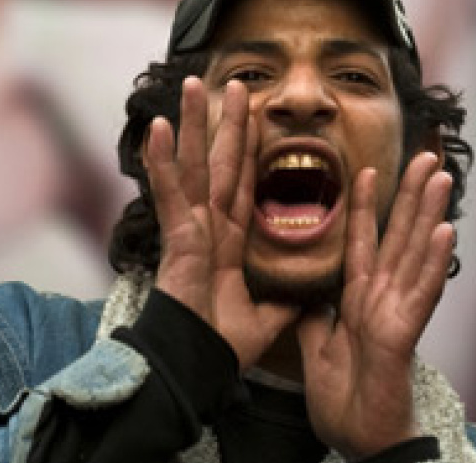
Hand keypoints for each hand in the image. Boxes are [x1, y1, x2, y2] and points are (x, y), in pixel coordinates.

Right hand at [144, 77, 297, 369]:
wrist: (197, 365)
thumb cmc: (222, 344)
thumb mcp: (269, 317)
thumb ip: (288, 299)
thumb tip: (315, 291)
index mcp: (232, 243)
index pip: (246, 186)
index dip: (252, 152)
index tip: (259, 119)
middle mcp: (210, 228)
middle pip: (221, 165)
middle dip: (227, 125)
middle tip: (236, 84)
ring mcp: (191, 230)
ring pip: (195, 168)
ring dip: (194, 126)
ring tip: (193, 86)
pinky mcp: (177, 239)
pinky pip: (170, 194)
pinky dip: (163, 162)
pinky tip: (161, 129)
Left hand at [297, 152, 453, 459]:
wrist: (359, 446)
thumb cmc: (344, 402)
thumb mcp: (314, 351)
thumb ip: (310, 317)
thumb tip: (298, 289)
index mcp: (355, 302)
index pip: (358, 244)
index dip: (361, 208)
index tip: (366, 170)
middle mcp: (380, 302)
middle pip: (396, 239)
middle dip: (409, 197)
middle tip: (425, 155)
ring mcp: (395, 316)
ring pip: (415, 257)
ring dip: (429, 216)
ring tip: (440, 178)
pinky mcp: (402, 337)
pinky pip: (420, 295)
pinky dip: (433, 263)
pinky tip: (446, 232)